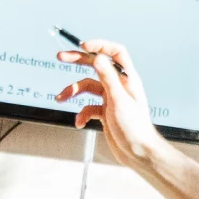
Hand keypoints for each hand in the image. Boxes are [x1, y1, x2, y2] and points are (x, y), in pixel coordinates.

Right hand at [53, 39, 165, 169]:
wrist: (138, 153)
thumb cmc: (135, 129)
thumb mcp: (119, 100)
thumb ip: (108, 78)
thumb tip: (98, 57)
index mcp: (127, 79)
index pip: (115, 53)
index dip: (100, 45)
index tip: (83, 46)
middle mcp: (119, 86)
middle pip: (96, 66)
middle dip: (78, 60)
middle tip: (61, 56)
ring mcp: (111, 98)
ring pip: (87, 87)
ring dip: (73, 91)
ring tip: (60, 98)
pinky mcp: (105, 112)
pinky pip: (88, 107)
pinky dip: (81, 113)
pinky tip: (80, 122)